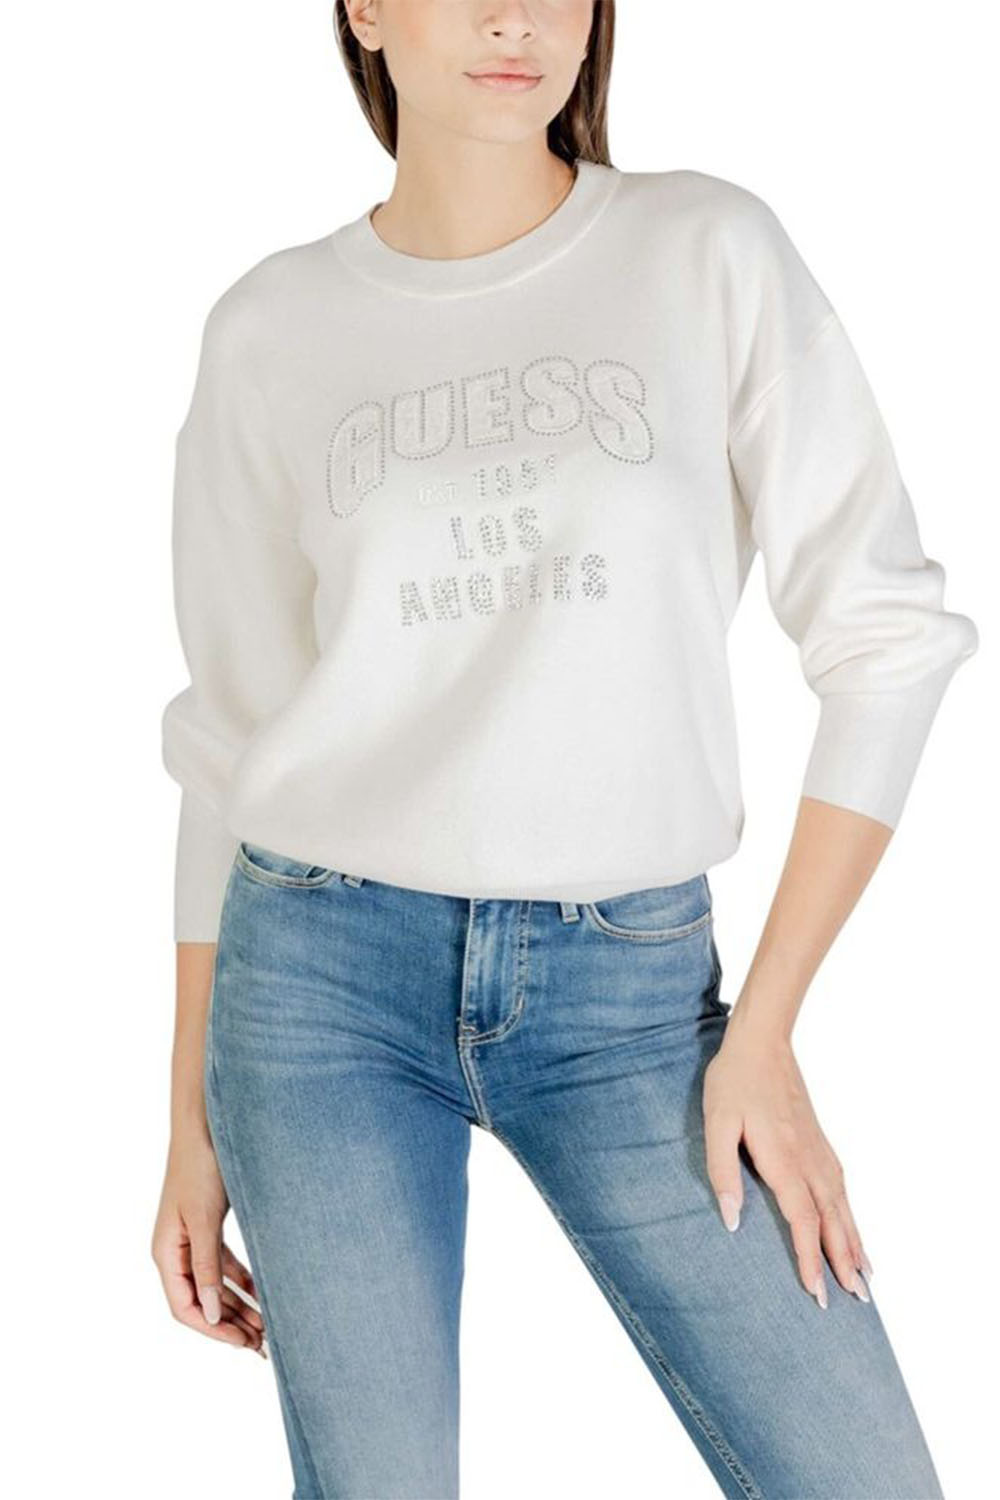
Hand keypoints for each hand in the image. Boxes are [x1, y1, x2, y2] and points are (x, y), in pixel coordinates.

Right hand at [151, 1127, 266, 1355]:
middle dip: (230, 1324)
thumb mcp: (204, 1219)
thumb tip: (208, 1314)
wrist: (207, 1123)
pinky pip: (223, 1264)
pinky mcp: (208, 1226)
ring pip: (214, 1285)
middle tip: (262, 1344)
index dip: (213, 1329)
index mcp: (166, 1253)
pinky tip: (262, 1293)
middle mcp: (175, 1250)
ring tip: (266, 1326)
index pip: (184, 1308)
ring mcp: (191, 1239)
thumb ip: (206, 1266)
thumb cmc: (201, 1166)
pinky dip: (241, 1280)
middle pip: (201, 1301)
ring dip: (238, 1305)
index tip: (243, 1343)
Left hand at [702, 1008, 873, 1306]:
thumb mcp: (716, 1123)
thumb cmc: (733, 1082)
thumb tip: (732, 1221)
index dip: (811, 1259)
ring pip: (842, 1207)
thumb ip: (722, 1171)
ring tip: (866, 1280)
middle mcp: (808, 1160)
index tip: (818, 1294)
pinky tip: (854, 1230)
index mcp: (783, 1159)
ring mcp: (818, 1151)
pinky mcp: (819, 1142)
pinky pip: (842, 1189)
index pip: (803, 1220)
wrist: (762, 1042)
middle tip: (855, 1302)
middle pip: (831, 1221)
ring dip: (854, 1244)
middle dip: (843, 1263)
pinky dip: (852, 1216)